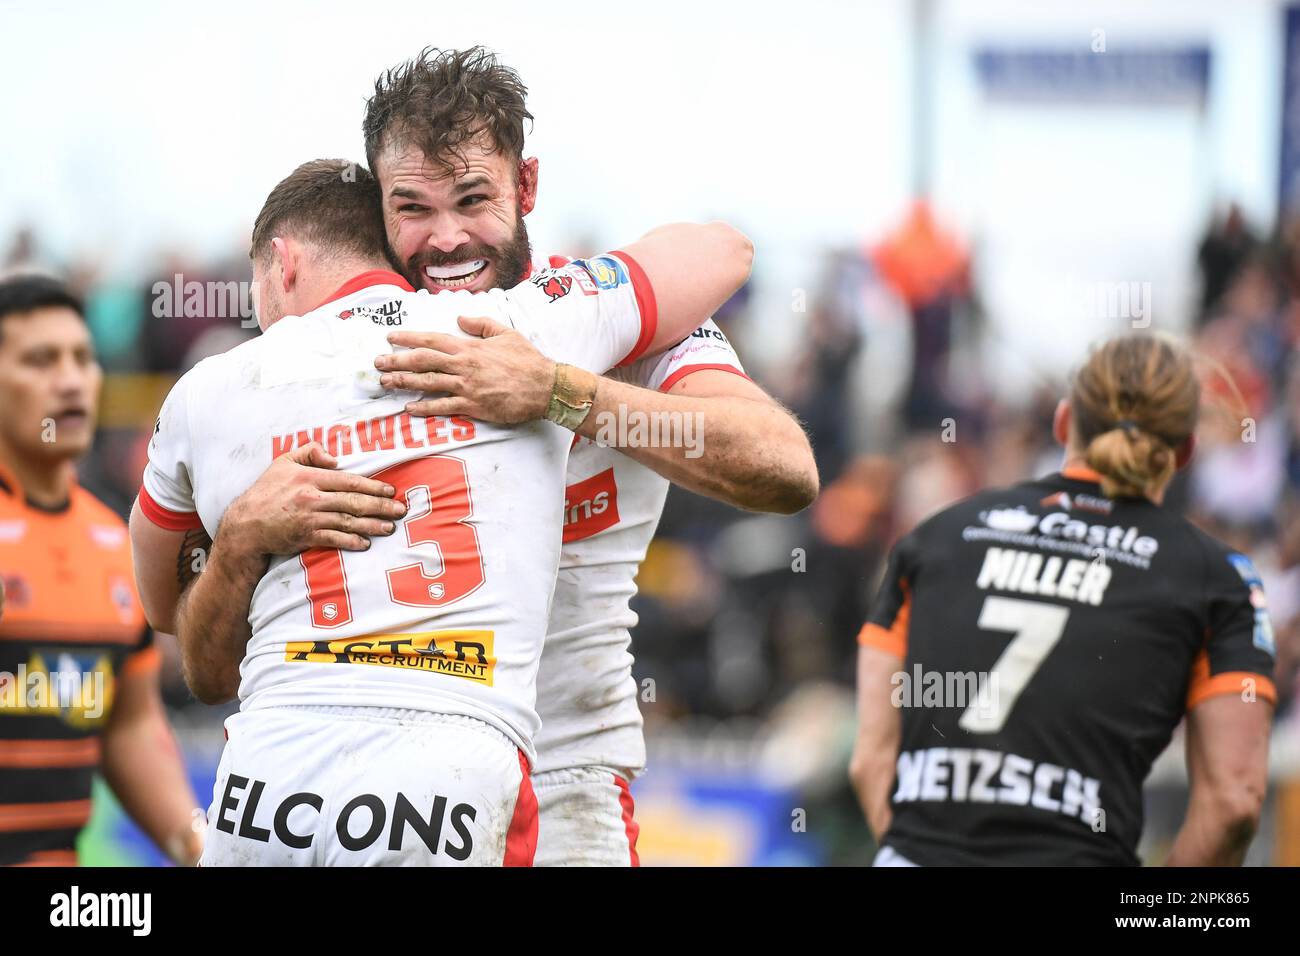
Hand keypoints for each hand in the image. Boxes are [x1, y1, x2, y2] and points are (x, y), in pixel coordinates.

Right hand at [222, 442, 405, 555]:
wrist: (246, 524)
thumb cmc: (267, 491)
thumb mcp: (283, 462)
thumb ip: (310, 452)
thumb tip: (335, 458)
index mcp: (309, 477)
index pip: (348, 481)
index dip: (372, 486)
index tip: (390, 491)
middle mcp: (312, 497)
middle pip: (353, 502)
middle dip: (380, 506)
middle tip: (400, 510)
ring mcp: (309, 518)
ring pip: (347, 521)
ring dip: (371, 525)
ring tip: (389, 527)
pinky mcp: (305, 536)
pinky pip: (333, 539)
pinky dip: (351, 541)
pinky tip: (365, 543)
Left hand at [375, 315, 554, 422]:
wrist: (545, 387)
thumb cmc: (527, 360)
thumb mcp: (506, 333)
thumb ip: (481, 324)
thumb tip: (460, 318)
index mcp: (469, 347)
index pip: (432, 339)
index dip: (408, 338)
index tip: (390, 337)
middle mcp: (464, 365)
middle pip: (422, 360)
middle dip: (397, 360)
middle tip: (377, 363)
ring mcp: (467, 387)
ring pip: (428, 383)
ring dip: (404, 382)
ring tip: (385, 383)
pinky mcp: (473, 406)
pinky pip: (443, 407)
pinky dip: (424, 408)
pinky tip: (409, 408)